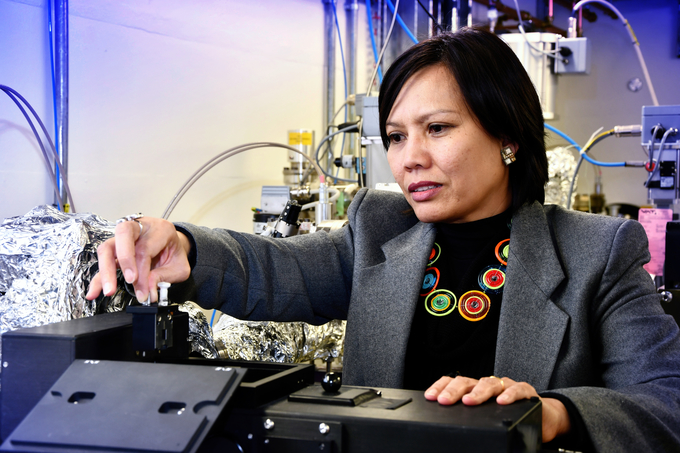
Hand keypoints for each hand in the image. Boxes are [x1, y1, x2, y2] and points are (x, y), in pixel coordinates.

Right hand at [85, 216, 191, 302]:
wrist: (173, 247)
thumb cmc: (175, 254)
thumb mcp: (179, 267)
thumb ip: (165, 277)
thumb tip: (148, 288)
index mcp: (160, 229)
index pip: (146, 248)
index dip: (143, 271)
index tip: (143, 291)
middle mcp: (140, 228)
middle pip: (123, 234)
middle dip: (124, 259)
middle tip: (129, 281)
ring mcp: (125, 238)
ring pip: (108, 247)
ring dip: (106, 270)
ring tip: (109, 290)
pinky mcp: (116, 249)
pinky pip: (104, 262)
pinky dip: (98, 278)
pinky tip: (94, 292)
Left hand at [424, 375, 570, 442]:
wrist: (543, 417)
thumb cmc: (510, 417)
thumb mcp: (486, 418)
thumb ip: (469, 420)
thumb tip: (447, 433)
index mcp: (475, 389)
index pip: (454, 383)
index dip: (441, 387)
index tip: (430, 397)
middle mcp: (488, 385)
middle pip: (467, 381)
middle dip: (454, 390)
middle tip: (444, 401)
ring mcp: (506, 386)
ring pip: (489, 383)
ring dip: (478, 392)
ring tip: (469, 401)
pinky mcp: (525, 391)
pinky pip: (517, 389)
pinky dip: (509, 395)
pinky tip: (502, 402)